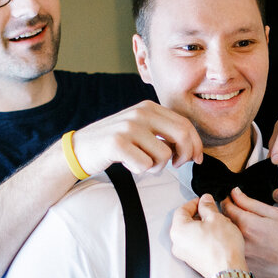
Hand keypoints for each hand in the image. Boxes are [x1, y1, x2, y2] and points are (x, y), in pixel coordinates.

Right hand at [71, 101, 202, 175]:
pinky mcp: (117, 143)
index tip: (197, 159)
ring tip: (142, 162)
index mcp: (148, 107)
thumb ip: (164, 132)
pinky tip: (129, 164)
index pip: (185, 124)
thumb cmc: (115, 143)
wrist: (80, 148)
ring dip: (157, 166)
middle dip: (185, 155)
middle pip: (181, 136)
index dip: (196, 144)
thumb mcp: (140, 129)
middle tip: (176, 165)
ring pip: (164, 155)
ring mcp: (128, 126)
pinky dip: (140, 170)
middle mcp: (140, 113)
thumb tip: (192, 148)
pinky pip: (145, 165)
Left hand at [169, 194, 246, 277]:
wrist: (228, 271)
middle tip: (212, 212)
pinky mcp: (193, 261)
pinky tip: (216, 238)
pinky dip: (203, 238)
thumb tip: (205, 200)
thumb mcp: (216, 218)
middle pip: (185, 222)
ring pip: (191, 234)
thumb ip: (208, 206)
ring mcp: (184, 254)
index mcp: (178, 230)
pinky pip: (195, 244)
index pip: (182, 210)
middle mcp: (177, 243)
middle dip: (199, 215)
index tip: (205, 201)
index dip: (194, 203)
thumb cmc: (222, 247)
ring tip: (217, 225)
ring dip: (202, 227)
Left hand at [221, 187, 277, 277]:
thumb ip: (251, 203)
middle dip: (229, 216)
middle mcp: (241, 242)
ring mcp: (242, 257)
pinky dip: (237, 247)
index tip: (232, 200)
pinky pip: (234, 253)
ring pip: (228, 239)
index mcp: (248, 225)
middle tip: (242, 215)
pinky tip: (253, 246)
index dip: (228, 201)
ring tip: (250, 232)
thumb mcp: (276, 213)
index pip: (226, 208)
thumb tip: (235, 194)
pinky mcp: (246, 267)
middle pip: (224, 223)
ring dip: (232, 232)